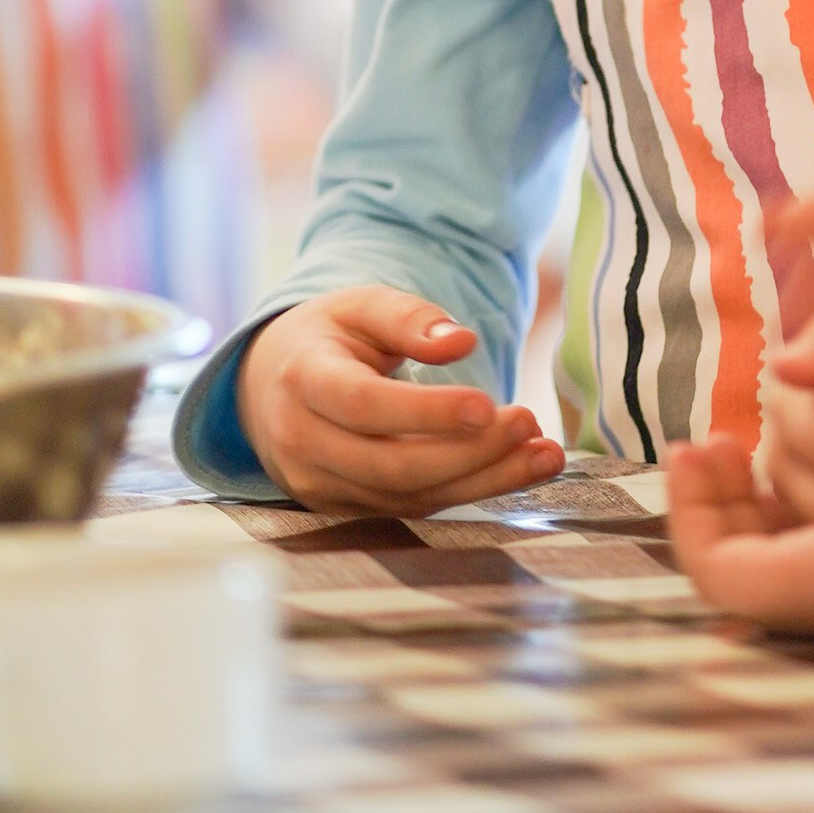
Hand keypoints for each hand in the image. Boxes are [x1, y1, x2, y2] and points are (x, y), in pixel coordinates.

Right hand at [240, 288, 564, 515]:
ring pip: (408, 496)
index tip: (487, 403)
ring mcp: (321, 485)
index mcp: (303, 381)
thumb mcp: (361, 305)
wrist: (270, 386)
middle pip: (392, 464)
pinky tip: (519, 469)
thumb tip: (462, 341)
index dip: (426, 413)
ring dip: (483, 479)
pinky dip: (471, 491)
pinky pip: (413, 507)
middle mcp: (304, 443)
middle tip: (529, 423)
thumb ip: (409, 316)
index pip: (364, 406)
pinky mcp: (346, 508)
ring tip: (543, 453)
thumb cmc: (327, 337)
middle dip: (468, 451)